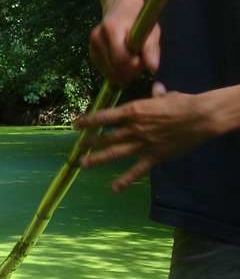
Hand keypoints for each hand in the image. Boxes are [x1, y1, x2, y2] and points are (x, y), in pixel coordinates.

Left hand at [75, 83, 216, 190]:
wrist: (200, 117)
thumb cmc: (183, 104)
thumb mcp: (166, 97)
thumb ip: (156, 96)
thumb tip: (157, 89)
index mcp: (133, 111)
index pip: (104, 117)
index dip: (88, 121)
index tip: (77, 124)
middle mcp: (133, 129)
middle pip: (105, 137)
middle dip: (90, 142)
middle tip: (78, 147)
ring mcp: (142, 144)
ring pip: (114, 152)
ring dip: (97, 159)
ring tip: (84, 164)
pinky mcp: (153, 156)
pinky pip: (136, 170)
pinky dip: (125, 180)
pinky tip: (114, 188)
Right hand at [88, 0, 160, 84]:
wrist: (119, 5)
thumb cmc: (138, 16)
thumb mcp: (150, 29)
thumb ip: (151, 49)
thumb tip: (153, 69)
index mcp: (111, 30)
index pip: (120, 59)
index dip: (133, 66)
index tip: (143, 62)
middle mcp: (97, 38)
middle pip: (113, 68)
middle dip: (129, 71)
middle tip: (139, 62)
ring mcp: (92, 46)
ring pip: (108, 71)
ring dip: (123, 72)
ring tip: (132, 60)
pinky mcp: (91, 53)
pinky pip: (105, 70)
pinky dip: (116, 70)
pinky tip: (123, 61)